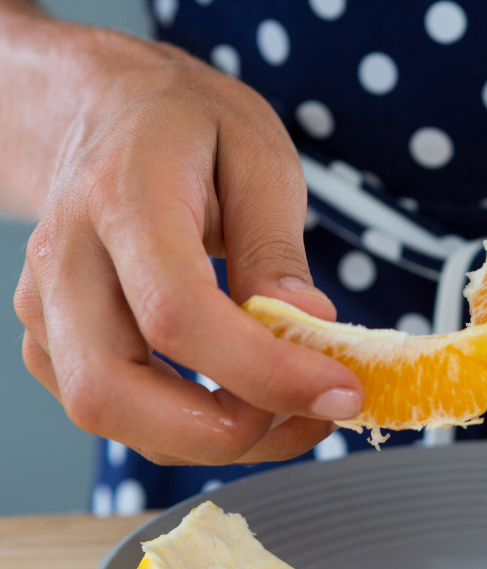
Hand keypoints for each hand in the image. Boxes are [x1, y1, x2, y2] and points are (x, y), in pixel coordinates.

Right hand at [6, 15, 362, 464]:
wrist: (100, 111)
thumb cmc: (183, 124)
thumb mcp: (257, 154)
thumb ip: (276, 244)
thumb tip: (306, 324)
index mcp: (123, 199)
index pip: (179, 314)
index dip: (264, 371)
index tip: (341, 390)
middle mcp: (66, 261)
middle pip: (113, 391)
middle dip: (225, 432)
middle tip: (312, 416)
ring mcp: (46, 307)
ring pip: (110, 416)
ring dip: (213, 440)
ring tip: (293, 412)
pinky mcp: (51, 340)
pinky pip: (115, 413)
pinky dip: (186, 428)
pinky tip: (244, 401)